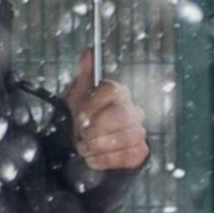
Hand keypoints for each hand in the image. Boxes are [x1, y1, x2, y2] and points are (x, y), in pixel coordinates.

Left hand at [62, 47, 148, 170]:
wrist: (76, 154)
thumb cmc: (77, 123)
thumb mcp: (73, 99)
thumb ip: (82, 76)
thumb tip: (88, 52)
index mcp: (116, 92)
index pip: (112, 89)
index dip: (93, 104)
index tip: (79, 116)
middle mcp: (131, 109)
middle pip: (121, 115)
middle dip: (96, 130)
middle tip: (81, 136)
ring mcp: (138, 130)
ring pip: (126, 137)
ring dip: (99, 146)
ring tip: (85, 149)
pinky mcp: (139, 151)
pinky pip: (128, 155)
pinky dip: (105, 160)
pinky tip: (93, 159)